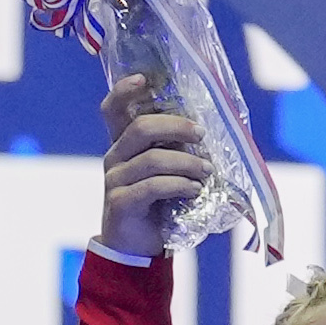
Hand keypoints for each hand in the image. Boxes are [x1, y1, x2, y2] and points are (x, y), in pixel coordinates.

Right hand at [94, 72, 211, 259]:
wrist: (138, 246)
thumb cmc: (159, 202)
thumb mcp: (169, 170)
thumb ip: (179, 149)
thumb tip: (212, 129)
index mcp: (124, 144)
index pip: (113, 110)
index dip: (124, 91)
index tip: (144, 78)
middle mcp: (115, 157)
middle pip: (140, 128)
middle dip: (177, 127)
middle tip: (201, 136)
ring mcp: (115, 180)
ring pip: (153, 159)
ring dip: (188, 163)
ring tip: (206, 173)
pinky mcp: (121, 203)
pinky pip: (154, 186)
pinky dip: (180, 186)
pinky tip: (194, 191)